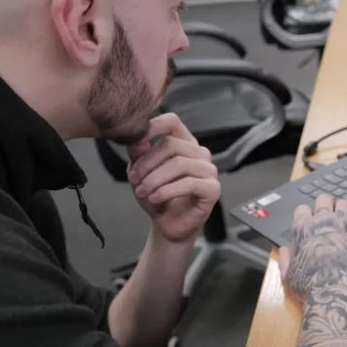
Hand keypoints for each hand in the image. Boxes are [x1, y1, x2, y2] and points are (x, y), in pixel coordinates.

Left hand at [127, 113, 220, 243]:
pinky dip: (167, 191)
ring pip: (179, 163)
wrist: (167, 224)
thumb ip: (138, 153)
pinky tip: (155, 198)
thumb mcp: (140, 171)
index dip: (153, 127)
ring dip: (154, 179)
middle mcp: (199, 152)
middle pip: (171, 144)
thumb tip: (136, 137)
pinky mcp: (213, 188)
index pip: (172, 122)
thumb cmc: (156, 195)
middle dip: (147, 163)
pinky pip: (189, 183)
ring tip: (141, 192)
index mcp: (184, 142)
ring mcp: (209, 169)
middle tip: (133, 179)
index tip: (134, 144)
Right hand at [279, 194, 346, 304]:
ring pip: (346, 203)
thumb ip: (285, 260)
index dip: (306, 215)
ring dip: (346, 210)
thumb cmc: (309, 286)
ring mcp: (345, 224)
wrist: (334, 292)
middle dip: (327, 204)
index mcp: (304, 229)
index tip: (310, 222)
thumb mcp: (288, 276)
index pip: (302, 209)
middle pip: (324, 198)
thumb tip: (285, 250)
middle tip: (330, 215)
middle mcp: (324, 221)